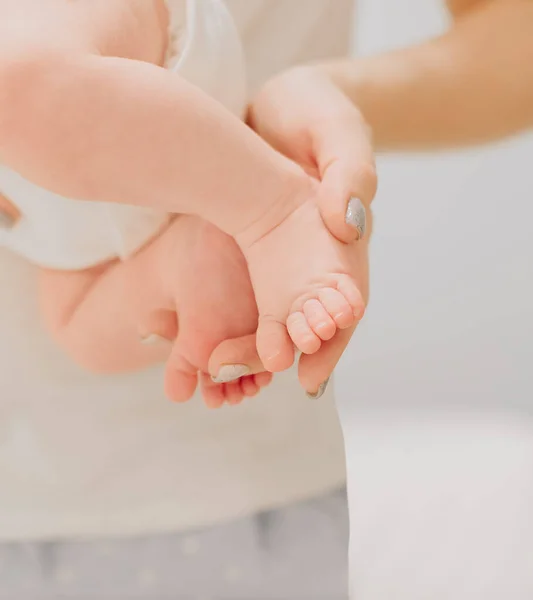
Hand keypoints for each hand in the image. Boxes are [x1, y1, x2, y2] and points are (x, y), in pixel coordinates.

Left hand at [209, 66, 373, 395]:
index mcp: (347, 238)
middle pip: (307, 318)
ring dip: (252, 344)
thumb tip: (348, 227)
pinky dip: (233, 316)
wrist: (278, 102)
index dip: (333, 343)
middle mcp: (318, 257)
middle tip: (242, 379)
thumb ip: (351, 176)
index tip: (309, 378)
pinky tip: (208, 340)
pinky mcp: (258, 246)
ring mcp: (287, 255)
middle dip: (282, 353)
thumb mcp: (338, 131)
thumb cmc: (317, 111)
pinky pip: (247, 289)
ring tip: (218, 371)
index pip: (346, 302)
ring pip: (276, 312)